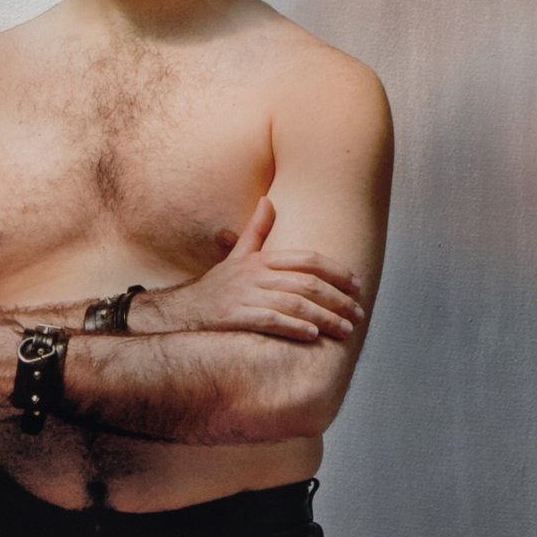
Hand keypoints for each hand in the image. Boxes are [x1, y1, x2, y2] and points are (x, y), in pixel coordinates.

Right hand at [133, 194, 362, 342]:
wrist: (179, 312)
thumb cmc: (215, 287)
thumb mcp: (236, 256)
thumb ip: (256, 231)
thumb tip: (268, 200)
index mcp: (261, 260)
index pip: (307, 260)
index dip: (336, 271)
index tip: (356, 285)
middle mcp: (255, 275)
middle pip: (308, 284)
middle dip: (338, 299)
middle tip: (357, 314)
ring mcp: (245, 296)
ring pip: (295, 304)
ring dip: (325, 318)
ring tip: (345, 330)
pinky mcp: (235, 317)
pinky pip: (271, 321)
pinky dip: (294, 328)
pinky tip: (312, 336)